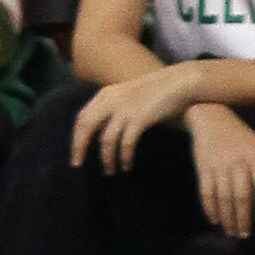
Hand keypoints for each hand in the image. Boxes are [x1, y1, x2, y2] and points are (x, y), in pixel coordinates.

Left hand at [71, 66, 202, 171]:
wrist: (179, 82)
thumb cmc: (155, 92)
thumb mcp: (127, 98)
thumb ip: (113, 111)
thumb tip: (100, 134)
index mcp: (105, 95)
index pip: (82, 117)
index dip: (76, 136)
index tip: (75, 153)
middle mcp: (110, 100)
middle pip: (86, 126)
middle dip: (79, 147)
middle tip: (77, 165)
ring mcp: (125, 108)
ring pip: (106, 139)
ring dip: (106, 158)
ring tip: (109, 172)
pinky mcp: (139, 117)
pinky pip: (126, 142)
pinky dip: (124, 156)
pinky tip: (126, 166)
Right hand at [186, 102, 254, 235]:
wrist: (210, 116)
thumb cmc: (240, 136)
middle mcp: (237, 159)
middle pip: (242, 195)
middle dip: (243, 218)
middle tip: (244, 235)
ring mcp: (218, 163)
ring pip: (223, 197)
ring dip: (227, 218)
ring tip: (231, 232)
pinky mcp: (203, 166)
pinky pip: (206, 192)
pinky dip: (210, 208)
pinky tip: (214, 220)